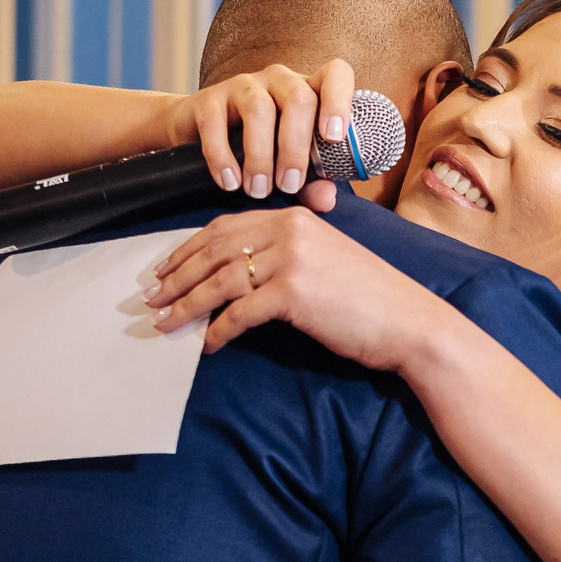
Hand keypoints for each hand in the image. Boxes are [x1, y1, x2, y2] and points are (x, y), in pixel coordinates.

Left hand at [148, 203, 458, 370]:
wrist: (410, 323)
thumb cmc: (370, 300)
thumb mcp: (326, 261)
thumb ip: (287, 256)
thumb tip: (240, 277)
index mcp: (294, 216)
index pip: (225, 226)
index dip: (188, 249)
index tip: (165, 269)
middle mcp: (289, 229)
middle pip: (214, 250)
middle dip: (176, 276)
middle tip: (150, 297)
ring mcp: (292, 258)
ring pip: (220, 280)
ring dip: (186, 304)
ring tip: (164, 323)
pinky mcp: (294, 292)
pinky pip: (240, 312)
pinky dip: (218, 330)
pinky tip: (207, 345)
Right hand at [162, 60, 354, 202]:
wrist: (200, 137)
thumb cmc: (260, 152)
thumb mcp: (290, 169)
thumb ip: (311, 185)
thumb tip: (327, 198)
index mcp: (308, 92)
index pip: (335, 75)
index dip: (339, 100)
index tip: (334, 137)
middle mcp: (279, 81)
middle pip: (299, 98)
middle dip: (296, 148)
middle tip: (289, 185)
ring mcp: (244, 86)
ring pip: (260, 109)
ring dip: (261, 155)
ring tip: (258, 190)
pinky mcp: (210, 99)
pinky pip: (216, 123)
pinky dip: (223, 157)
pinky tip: (230, 182)